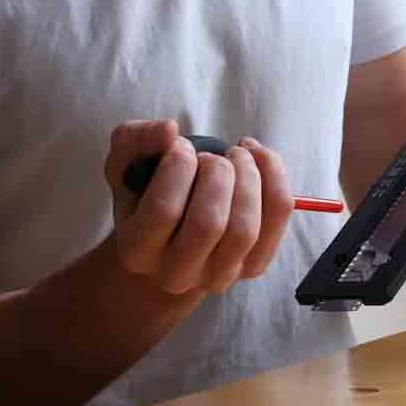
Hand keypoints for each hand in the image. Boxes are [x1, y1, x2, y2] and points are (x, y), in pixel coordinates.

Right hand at [103, 119, 295, 294]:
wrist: (171, 237)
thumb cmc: (147, 192)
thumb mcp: (127, 163)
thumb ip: (135, 139)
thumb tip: (169, 129)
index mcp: (137, 252)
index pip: (164, 210)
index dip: (178, 166)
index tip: (181, 147)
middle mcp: (176, 274)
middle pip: (209, 223)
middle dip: (216, 172)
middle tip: (212, 156)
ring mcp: (219, 276)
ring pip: (245, 227)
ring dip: (248, 175)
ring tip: (236, 155)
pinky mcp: (255, 265)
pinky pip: (278, 217)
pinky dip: (274, 176)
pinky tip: (257, 157)